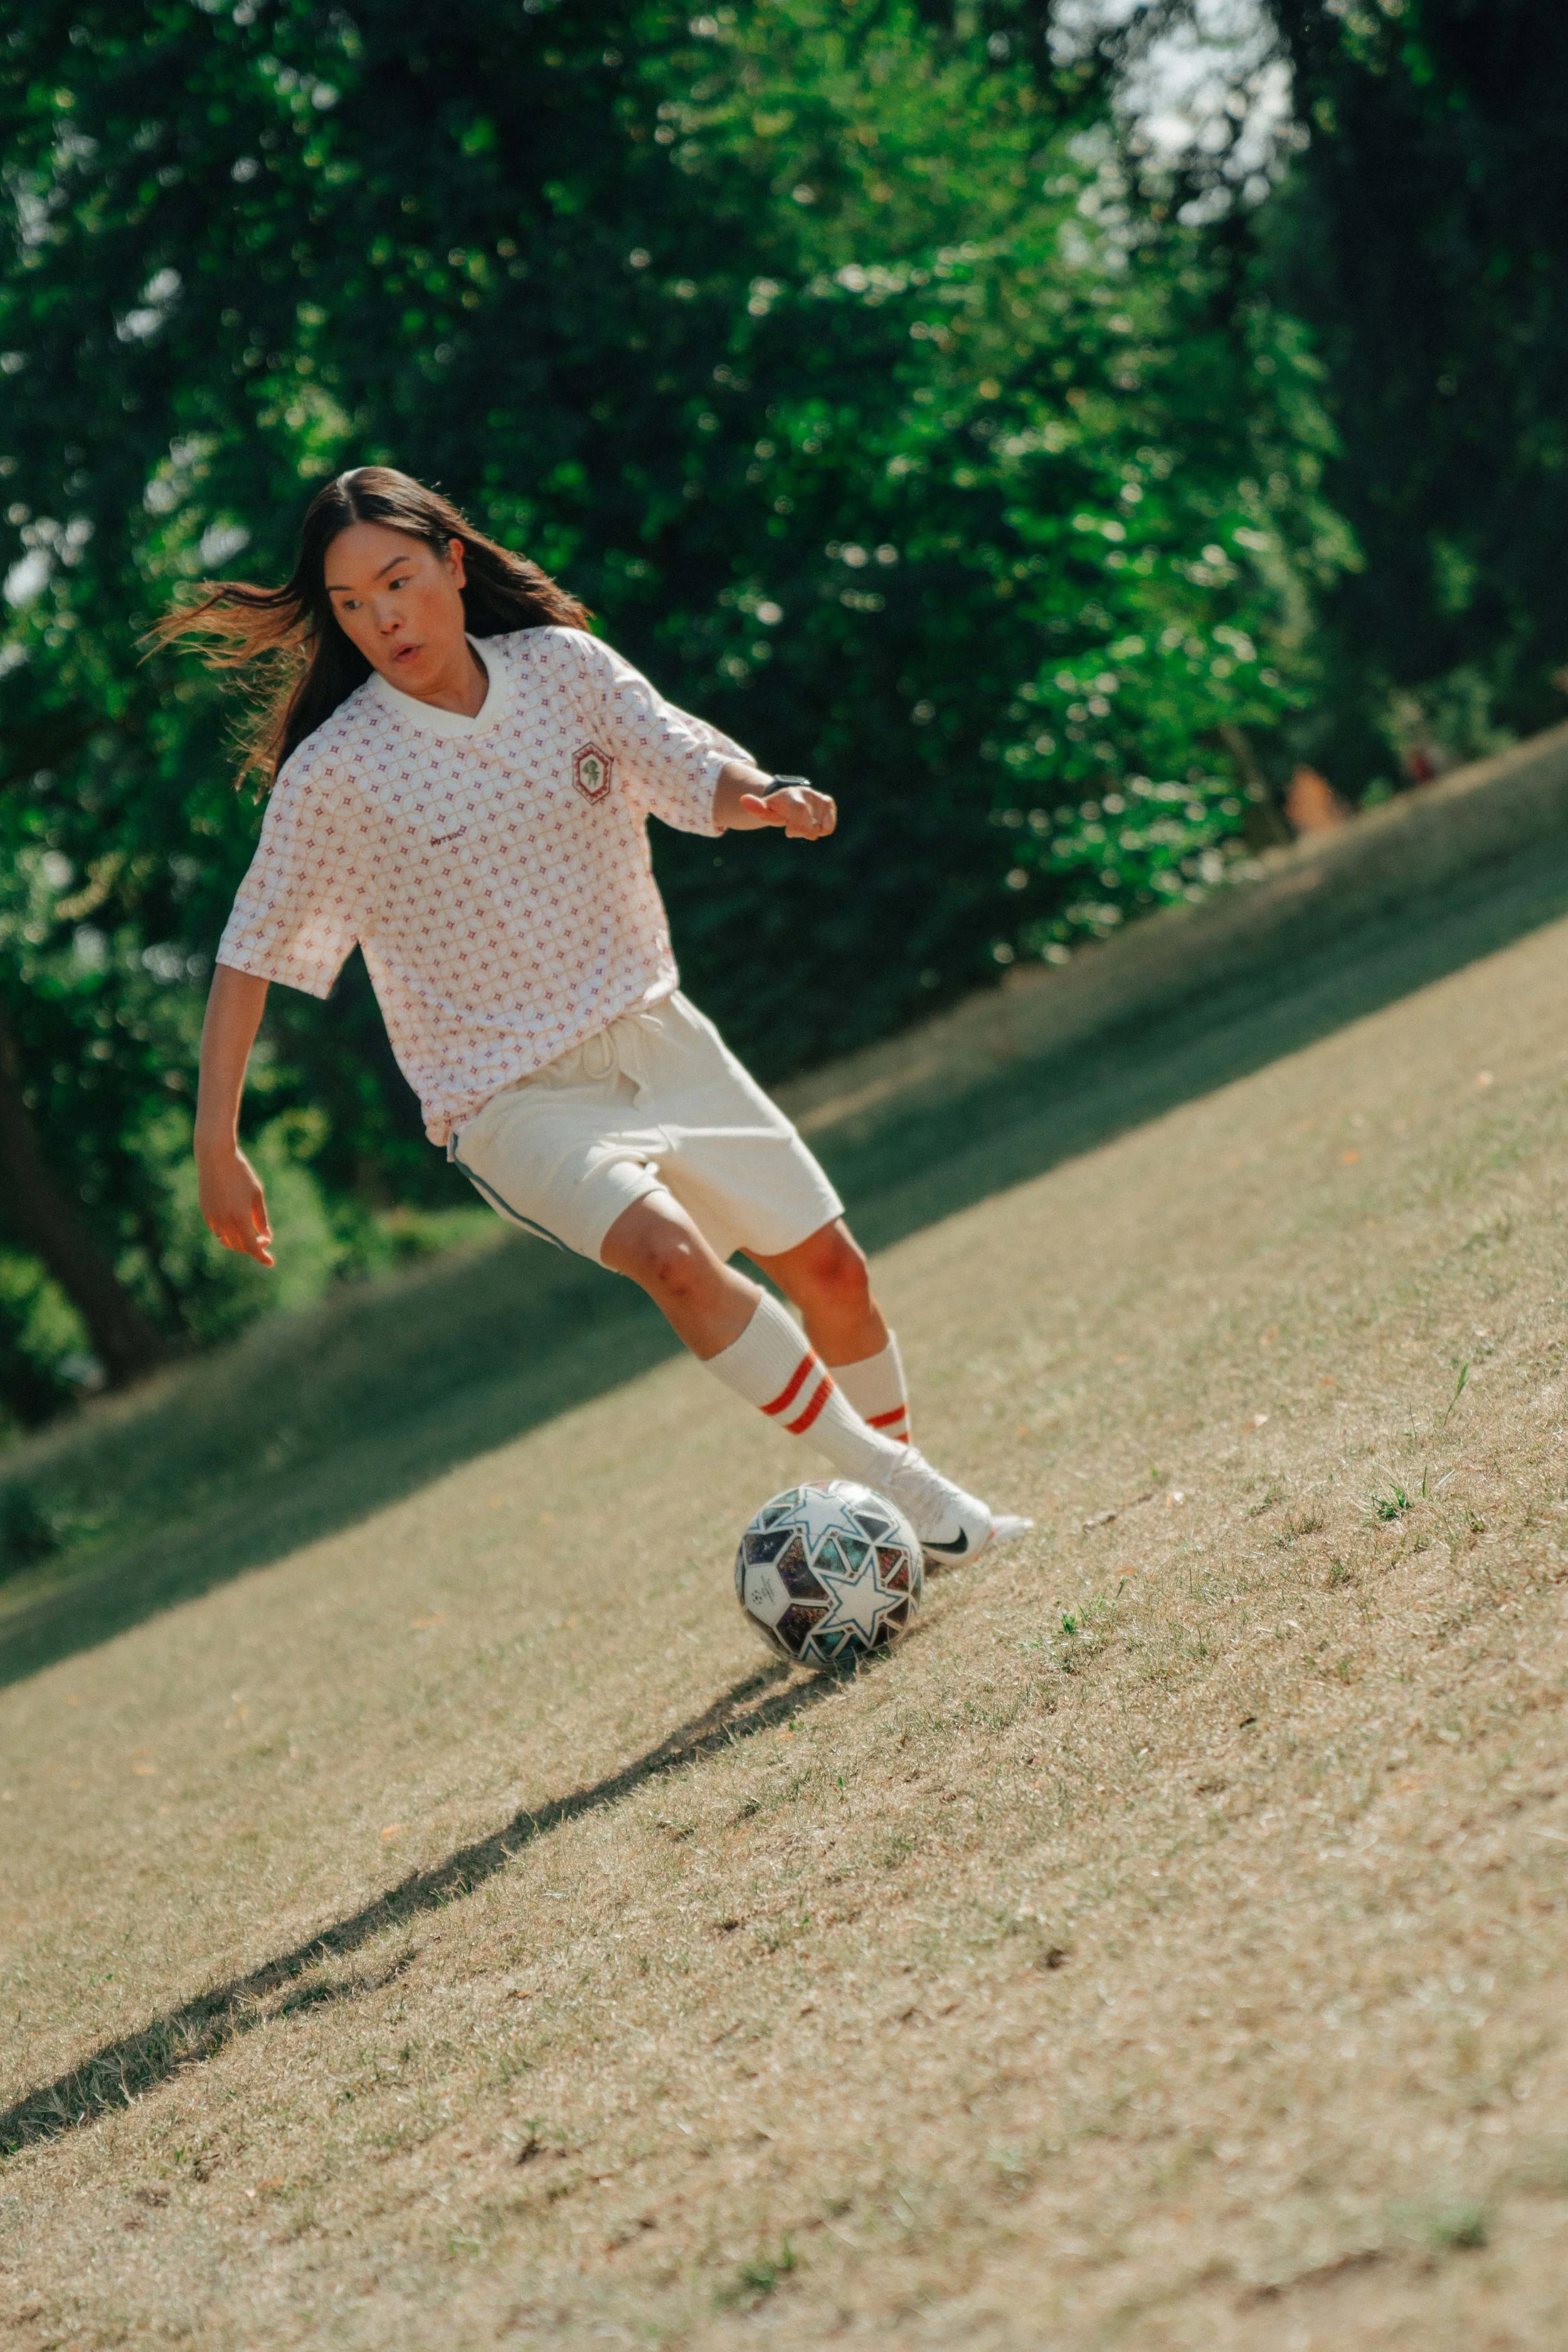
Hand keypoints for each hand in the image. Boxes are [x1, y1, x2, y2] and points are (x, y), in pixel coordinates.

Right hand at [197, 1142, 273, 1266]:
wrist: (215, 1158)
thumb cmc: (241, 1173)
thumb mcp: (256, 1195)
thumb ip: (261, 1219)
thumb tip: (266, 1237)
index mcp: (240, 1218)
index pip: (252, 1247)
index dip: (262, 1256)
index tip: (270, 1262)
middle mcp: (225, 1222)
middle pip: (240, 1247)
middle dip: (253, 1247)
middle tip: (264, 1238)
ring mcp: (212, 1218)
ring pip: (227, 1241)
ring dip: (239, 1242)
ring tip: (251, 1234)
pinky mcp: (205, 1213)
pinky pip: (218, 1231)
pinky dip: (228, 1233)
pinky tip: (235, 1225)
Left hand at [735, 782, 837, 839]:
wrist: (788, 799)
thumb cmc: (775, 807)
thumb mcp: (764, 809)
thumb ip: (755, 806)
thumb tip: (743, 800)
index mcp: (790, 794)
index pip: (799, 809)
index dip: (797, 825)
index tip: (788, 833)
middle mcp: (806, 793)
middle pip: (810, 823)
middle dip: (802, 832)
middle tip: (792, 831)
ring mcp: (818, 797)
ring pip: (821, 826)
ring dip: (811, 832)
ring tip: (802, 825)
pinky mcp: (827, 803)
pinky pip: (829, 826)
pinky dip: (822, 830)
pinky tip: (813, 826)